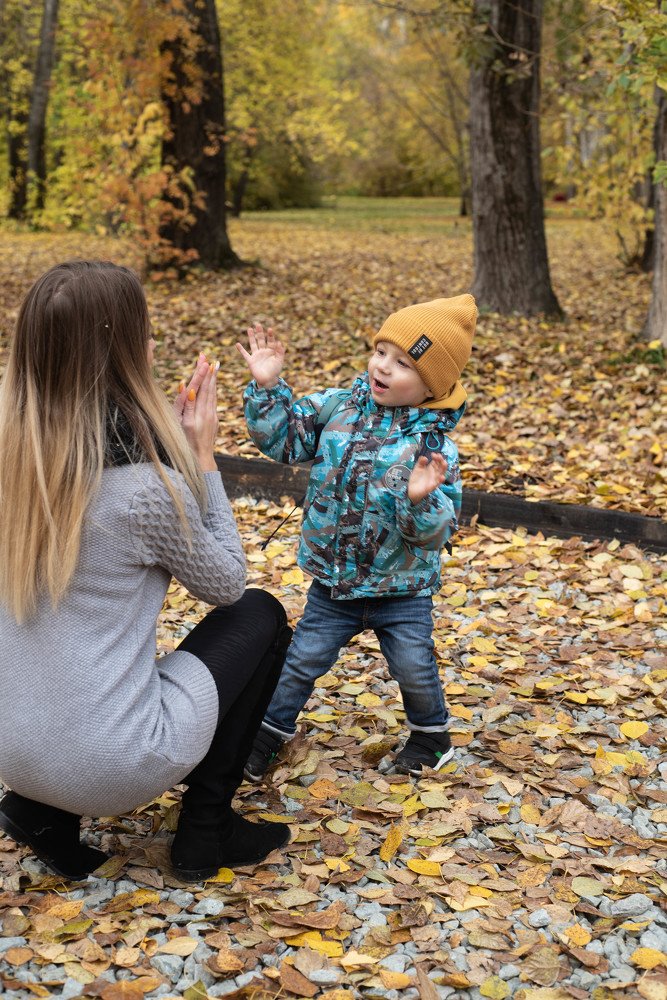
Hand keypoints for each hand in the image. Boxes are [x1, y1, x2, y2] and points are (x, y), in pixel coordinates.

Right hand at [174, 353, 218, 471]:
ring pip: (214, 394)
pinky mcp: (214, 421)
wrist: (201, 458)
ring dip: (213, 380)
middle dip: (210, 373)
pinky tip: (213, 387)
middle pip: (210, 388)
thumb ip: (187, 404)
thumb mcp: (184, 423)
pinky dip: (213, 391)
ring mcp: (213, 416)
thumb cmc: (187, 442)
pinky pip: (214, 402)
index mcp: (200, 411)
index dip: (204, 374)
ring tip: (215, 367)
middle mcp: (209, 412)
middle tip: (211, 358)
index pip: (203, 388)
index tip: (206, 361)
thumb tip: (189, 386)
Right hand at [235, 323, 284, 387]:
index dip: (270, 335)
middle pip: (261, 340)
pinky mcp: (251, 361)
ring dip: (251, 337)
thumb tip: (279, 342)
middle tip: (258, 324)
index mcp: (271, 351)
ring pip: (253, 344)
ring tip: (249, 329)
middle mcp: (263, 351)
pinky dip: (241, 350)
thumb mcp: (279, 361)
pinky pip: (245, 354)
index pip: (270, 341)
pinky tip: (237, 344)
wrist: (268, 381)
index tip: (270, 329)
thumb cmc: (275, 371)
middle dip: (260, 332)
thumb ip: (280, 352)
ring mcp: (256, 355)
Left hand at [407, 454, 447, 504]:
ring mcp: (434, 480)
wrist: (411, 489)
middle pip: (441, 466)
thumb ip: (420, 462)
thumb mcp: (417, 468)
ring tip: (444, 463)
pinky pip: (437, 484)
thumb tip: (425, 457)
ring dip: (443, 469)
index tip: (433, 454)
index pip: (437, 461)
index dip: (437, 457)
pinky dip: (440, 481)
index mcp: (431, 468)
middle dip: (441, 461)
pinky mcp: (432, 487)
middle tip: (439, 456)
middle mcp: (434, 473)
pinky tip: (441, 477)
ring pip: (442, 474)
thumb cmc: (416, 478)